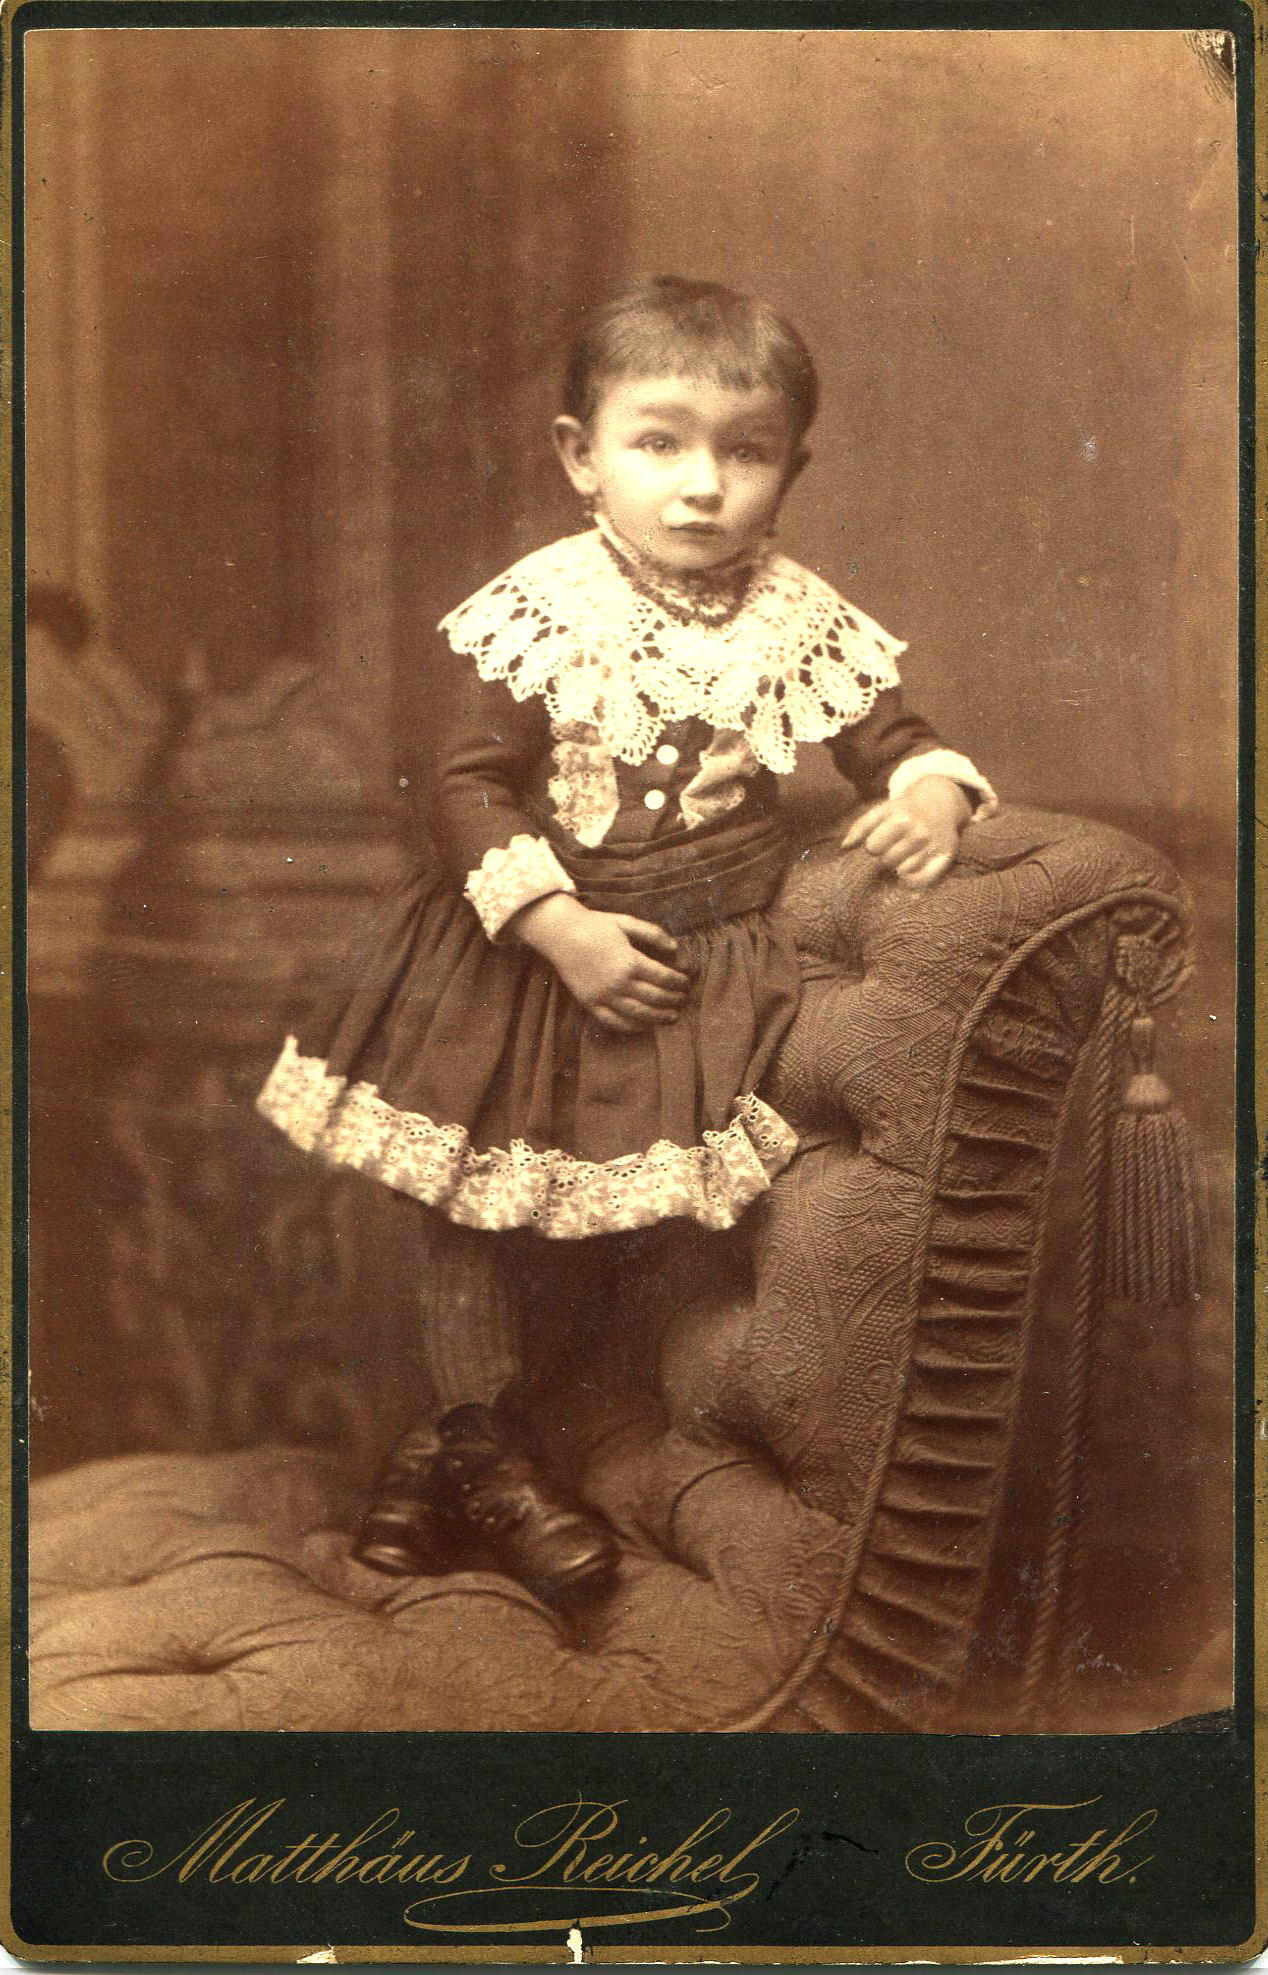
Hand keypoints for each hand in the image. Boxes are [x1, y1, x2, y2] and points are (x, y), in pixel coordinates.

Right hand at [511, 894, 690, 1033]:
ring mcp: (604, 996)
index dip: (678, 982)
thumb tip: (675, 947)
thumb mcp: (626, 922)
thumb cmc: (595, 925)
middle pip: (654, 998)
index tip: (686, 983)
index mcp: (630, 962)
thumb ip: (653, 934)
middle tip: (682, 1000)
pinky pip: (614, 1021)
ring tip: (671, 1017)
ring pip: (638, 1013)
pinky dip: (631, 1027)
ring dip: (658, 1018)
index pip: (663, 978)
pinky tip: (643, 1026)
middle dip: (672, 1000)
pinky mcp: (591, 1003)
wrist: (561, 933)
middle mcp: (619, 982)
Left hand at [841, 773, 971, 889]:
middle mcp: (919, 832)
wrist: (941, 800)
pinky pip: (923, 880)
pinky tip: (911, 872)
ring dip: (900, 866)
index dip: (874, 845)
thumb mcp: (883, 809)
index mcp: (900, 818)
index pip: (873, 847)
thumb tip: (844, 847)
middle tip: (894, 847)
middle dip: (886, 856)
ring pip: (903, 872)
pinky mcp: (946, 856)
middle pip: (887, 861)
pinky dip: (914, 880)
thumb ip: (861, 826)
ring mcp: (933, 845)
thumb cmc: (906, 808)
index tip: (880, 840)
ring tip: (905, 855)